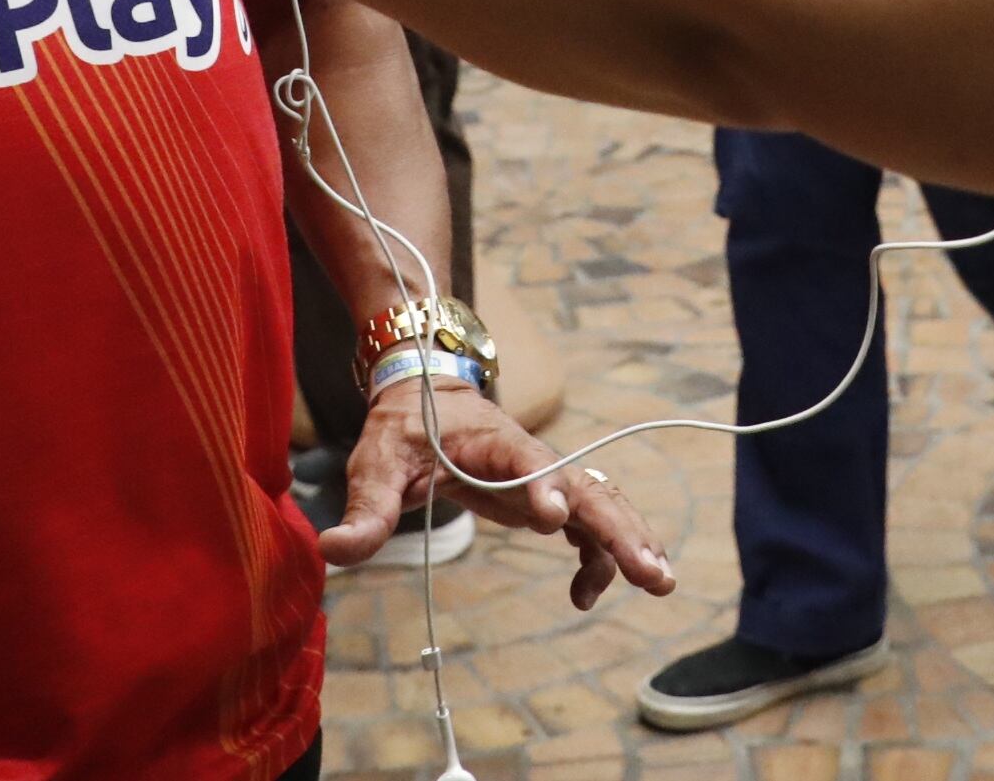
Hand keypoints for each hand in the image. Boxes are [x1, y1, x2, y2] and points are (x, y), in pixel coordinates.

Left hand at [329, 380, 675, 610]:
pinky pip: (586, 528)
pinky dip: (597, 559)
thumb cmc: (403, 427)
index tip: (554, 518)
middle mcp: (532, 458)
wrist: (427, 397)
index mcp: (494, 441)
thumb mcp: (376, 462)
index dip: (542, 486)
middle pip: (586, 490)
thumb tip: (334, 552)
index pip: (526, 460)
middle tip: (650, 571)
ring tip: (659, 582)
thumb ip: (366, 508)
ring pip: (602, 507)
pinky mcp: (546, 498)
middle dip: (619, 529)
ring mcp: (546, 478)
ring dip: (630, 541)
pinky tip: (585, 596)